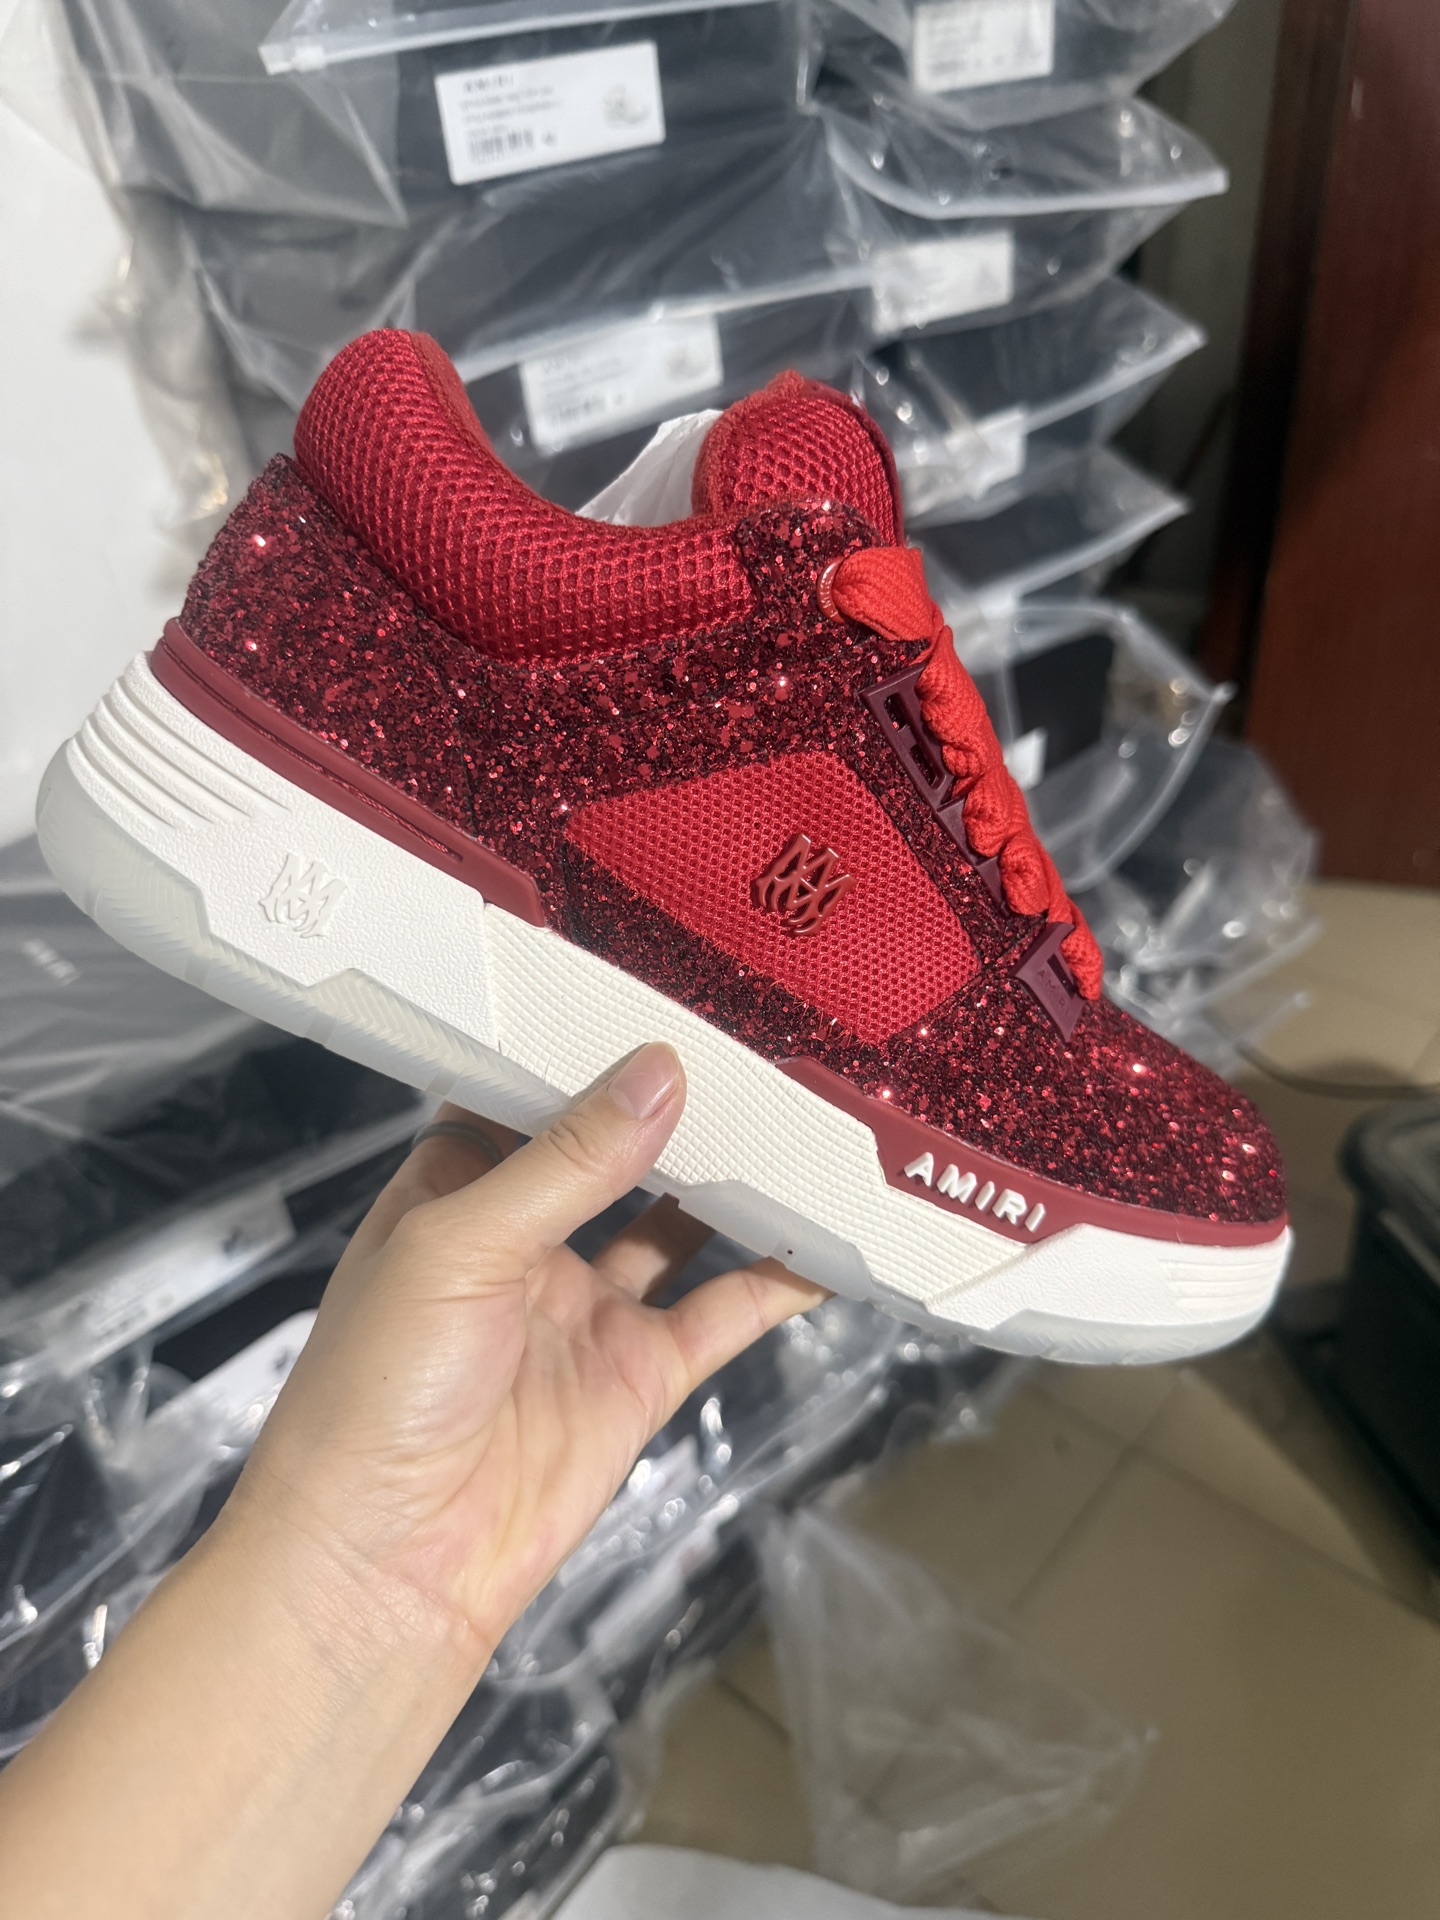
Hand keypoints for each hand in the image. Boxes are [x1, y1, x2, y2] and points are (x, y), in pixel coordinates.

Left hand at [226, 1041, 825, 1665]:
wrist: (386, 1569)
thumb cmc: (372, 1396)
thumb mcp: (458, 1247)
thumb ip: (565, 1164)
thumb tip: (655, 1076)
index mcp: (456, 1190)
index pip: (532, 1094)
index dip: (591, 1049)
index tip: (667, 997)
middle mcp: (525, 1240)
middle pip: (617, 1153)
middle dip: (680, 1109)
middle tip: (759, 1051)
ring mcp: (585, 1308)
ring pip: (679, 1224)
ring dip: (734, 1182)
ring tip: (805, 1125)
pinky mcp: (637, 1374)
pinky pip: (722, 1312)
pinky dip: (776, 1280)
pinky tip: (825, 1241)